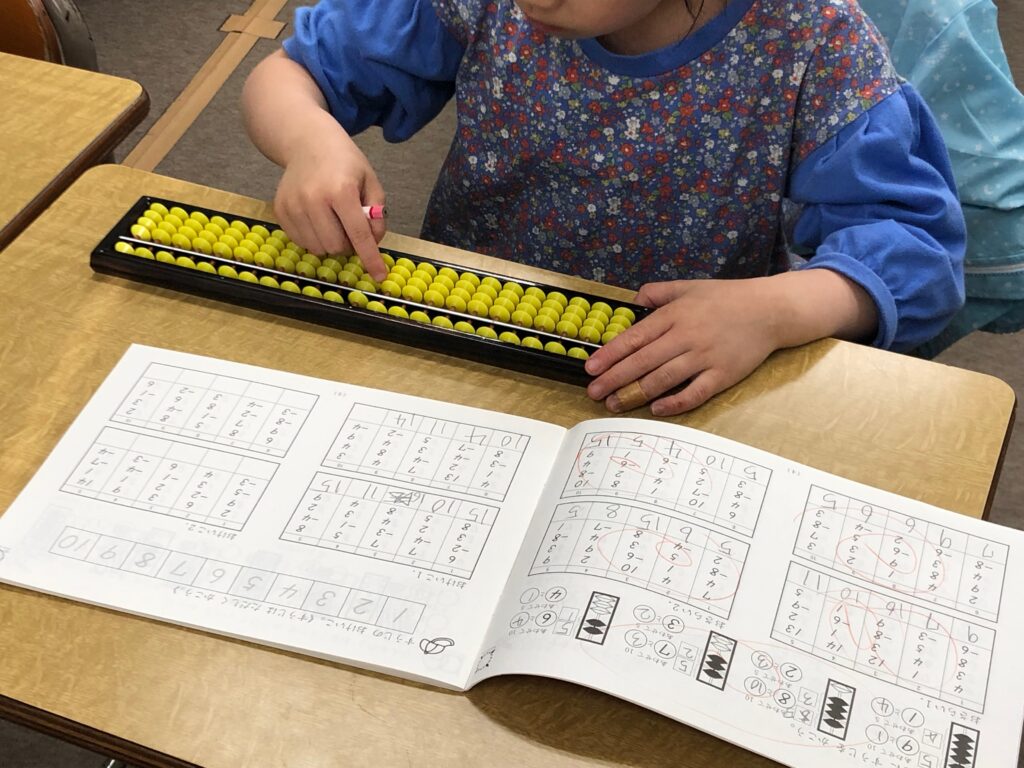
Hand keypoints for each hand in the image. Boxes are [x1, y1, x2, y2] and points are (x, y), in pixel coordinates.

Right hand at [273, 115, 388, 280]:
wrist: (307, 142)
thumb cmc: (344, 162)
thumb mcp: (370, 181)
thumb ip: (376, 214)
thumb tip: (372, 243)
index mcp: (341, 190)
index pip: (359, 234)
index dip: (371, 258)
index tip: (379, 276)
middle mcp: (314, 199)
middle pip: (336, 246)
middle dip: (348, 245)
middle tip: (350, 226)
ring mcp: (293, 205)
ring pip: (318, 248)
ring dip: (331, 243)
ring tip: (333, 220)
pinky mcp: (280, 210)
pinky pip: (301, 242)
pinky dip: (314, 238)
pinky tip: (317, 219)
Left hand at [585, 278, 783, 415]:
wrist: (770, 310)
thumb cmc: (726, 298)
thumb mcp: (688, 286)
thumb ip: (658, 292)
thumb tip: (633, 301)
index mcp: (675, 315)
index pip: (635, 338)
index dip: (610, 355)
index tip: (591, 368)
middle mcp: (686, 336)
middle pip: (643, 361)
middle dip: (614, 378)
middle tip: (594, 393)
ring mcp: (705, 357)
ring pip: (664, 378)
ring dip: (636, 393)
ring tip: (615, 403)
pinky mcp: (723, 375)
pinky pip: (695, 392)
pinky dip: (675, 402)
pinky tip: (655, 408)